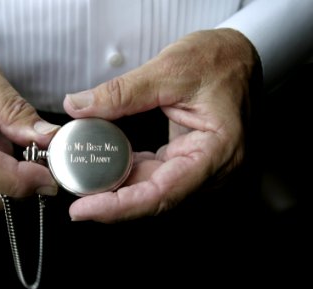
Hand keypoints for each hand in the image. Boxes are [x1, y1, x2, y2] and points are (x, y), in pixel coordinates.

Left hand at [64, 28, 259, 222]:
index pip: (162, 194)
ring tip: (83, 181)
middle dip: (111, 200)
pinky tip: (104, 167)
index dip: (120, 207)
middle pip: (155, 198)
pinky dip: (128, 173)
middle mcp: (213, 169)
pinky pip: (155, 175)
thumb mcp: (168, 71)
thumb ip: (121, 93)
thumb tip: (78, 107)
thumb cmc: (218, 60)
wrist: (237, 55)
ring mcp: (201, 167)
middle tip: (74, 194)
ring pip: (152, 190)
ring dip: (117, 188)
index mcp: (217, 151)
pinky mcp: (188, 159)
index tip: (84, 209)